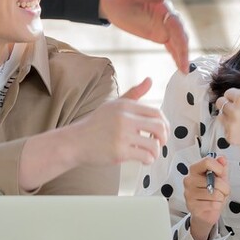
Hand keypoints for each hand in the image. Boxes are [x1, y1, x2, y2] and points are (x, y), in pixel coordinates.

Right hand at [21, 79, 169, 189]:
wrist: (75, 142)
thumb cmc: (96, 124)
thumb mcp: (114, 105)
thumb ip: (134, 94)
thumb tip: (150, 80)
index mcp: (125, 106)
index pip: (156, 113)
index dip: (165, 124)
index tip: (162, 132)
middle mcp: (124, 118)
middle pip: (159, 127)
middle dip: (164, 138)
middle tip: (160, 143)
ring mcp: (122, 135)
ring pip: (154, 144)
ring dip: (156, 152)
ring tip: (150, 154)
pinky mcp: (119, 151)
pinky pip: (145, 156)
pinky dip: (148, 160)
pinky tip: (143, 160)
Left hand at [98, 0, 189, 72]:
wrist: (112, 3)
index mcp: (163, 6)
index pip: (176, 22)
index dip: (181, 36)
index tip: (184, 48)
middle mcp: (167, 17)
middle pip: (180, 34)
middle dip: (184, 50)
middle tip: (185, 66)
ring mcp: (164, 27)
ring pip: (177, 42)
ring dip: (182, 56)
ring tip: (184, 71)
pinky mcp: (159, 35)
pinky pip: (170, 46)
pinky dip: (176, 56)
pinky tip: (180, 67)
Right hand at [183, 155, 228, 239]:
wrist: (206, 212)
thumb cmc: (212, 194)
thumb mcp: (219, 178)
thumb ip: (221, 167)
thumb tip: (222, 158)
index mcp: (194, 170)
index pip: (207, 162)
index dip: (219, 168)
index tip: (220, 174)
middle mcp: (189, 180)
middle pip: (216, 181)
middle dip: (224, 188)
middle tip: (220, 191)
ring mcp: (189, 194)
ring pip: (216, 194)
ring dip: (220, 198)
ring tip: (215, 199)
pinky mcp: (192, 206)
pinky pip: (213, 204)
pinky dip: (216, 206)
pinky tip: (211, 206)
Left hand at [215, 58, 239, 170]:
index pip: (228, 93)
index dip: (237, 97)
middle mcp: (234, 111)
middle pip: (221, 103)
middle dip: (230, 106)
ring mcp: (231, 125)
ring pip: (221, 115)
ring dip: (229, 117)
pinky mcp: (230, 136)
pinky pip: (223, 128)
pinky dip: (231, 129)